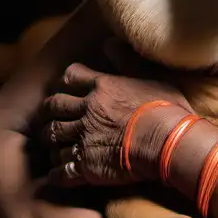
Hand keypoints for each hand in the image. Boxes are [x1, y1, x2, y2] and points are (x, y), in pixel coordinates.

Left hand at [38, 62, 191, 186]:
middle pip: (53, 106)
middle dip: (49, 111)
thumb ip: (128, 61)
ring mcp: (83, 138)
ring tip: (54, 145)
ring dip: (50, 140)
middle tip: (51, 116)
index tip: (66, 87)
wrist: (168, 142)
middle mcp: (87, 110)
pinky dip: (57, 173)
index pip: (71, 76)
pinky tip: (59, 175)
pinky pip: (61, 171)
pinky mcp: (86, 166)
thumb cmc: (168, 109)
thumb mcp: (152, 76)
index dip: (65, 82)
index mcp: (102, 87)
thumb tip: (110, 43)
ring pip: (52, 137)